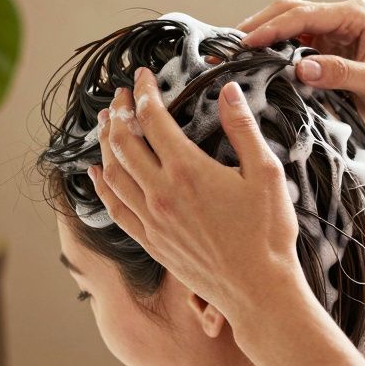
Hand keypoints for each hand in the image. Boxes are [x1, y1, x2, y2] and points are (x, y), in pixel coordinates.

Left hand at [90, 67, 308, 324]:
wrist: (258, 290)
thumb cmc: (268, 234)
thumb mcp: (266, 174)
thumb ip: (243, 129)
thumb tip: (229, 90)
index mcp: (187, 170)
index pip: (153, 118)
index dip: (144, 92)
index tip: (142, 75)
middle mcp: (160, 193)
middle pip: (123, 142)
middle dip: (118, 112)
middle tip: (120, 95)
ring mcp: (151, 220)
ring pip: (112, 173)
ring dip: (104, 143)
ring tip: (106, 124)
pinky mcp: (150, 241)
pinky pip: (114, 208)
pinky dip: (101, 186)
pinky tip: (96, 173)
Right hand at [238, 0, 364, 137]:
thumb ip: (340, 73)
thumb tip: (300, 67)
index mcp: (354, 16)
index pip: (304, 15)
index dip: (272, 28)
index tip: (245, 44)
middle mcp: (340, 21)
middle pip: (288, 14)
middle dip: (257, 28)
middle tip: (225, 47)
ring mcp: (331, 37)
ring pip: (286, 30)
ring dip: (260, 41)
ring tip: (231, 56)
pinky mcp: (326, 56)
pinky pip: (291, 51)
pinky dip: (271, 57)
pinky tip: (252, 68)